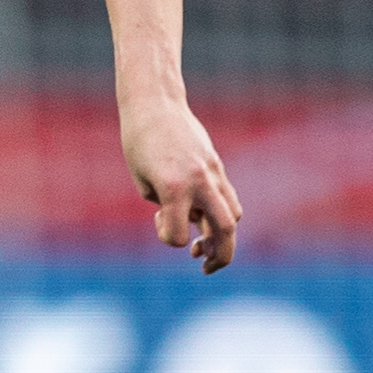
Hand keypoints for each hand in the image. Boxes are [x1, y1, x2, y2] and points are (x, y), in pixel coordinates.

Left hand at [122, 92, 241, 272]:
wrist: (155, 104)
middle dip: (221, 255)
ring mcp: (212, 172)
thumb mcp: (143, 181)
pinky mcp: (216, 165)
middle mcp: (199, 181)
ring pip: (233, 214)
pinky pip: (228, 197)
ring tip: (203, 245)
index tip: (158, 218)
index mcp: (174, 188)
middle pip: (226, 229)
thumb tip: (194, 219)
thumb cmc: (139, 143)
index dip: (167, 236)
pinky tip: (203, 215)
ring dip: (223, 235)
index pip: (178, 236)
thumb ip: (168, 206)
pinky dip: (219, 213)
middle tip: (205, 267)